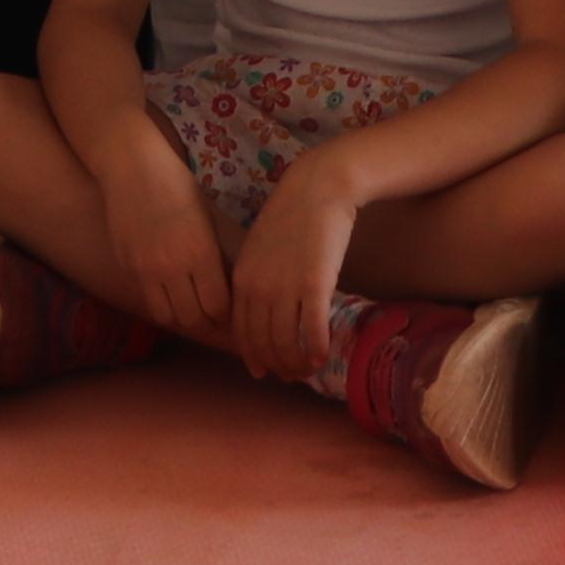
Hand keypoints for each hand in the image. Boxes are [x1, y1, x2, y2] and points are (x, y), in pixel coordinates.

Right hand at [105, 150, 240, 341]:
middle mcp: (172, 266)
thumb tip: (227, 286)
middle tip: (210, 315)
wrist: (131, 165)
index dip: (225, 314)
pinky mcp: (125, 265)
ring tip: (188, 307)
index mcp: (200, 252)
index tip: (228, 309)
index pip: (217, 306)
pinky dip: (159, 298)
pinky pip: (145, 295)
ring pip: (166, 316)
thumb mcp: (207, 217)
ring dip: (180, 317)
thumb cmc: (177, 184)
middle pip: (192, 319)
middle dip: (205, 321)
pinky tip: (166, 287)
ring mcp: (144, 268)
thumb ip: (215, 255)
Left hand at [229, 159, 363, 384]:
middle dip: (277, 366)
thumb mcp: (260, 248)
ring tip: (308, 369)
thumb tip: (263, 310)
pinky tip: (323, 357)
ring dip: (297, 364)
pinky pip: (311, 331)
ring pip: (286, 343)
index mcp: (241, 279)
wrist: (317, 189)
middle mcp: (258, 288)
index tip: (263, 370)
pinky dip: (316, 350)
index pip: (242, 332)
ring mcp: (285, 288)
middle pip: (263, 343)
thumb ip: (257, 279)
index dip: (254, 356)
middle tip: (291, 376)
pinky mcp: (314, 286)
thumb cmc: (291, 216)